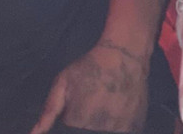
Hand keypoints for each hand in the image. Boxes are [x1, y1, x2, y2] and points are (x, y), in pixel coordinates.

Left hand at [30, 40, 148, 133]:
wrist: (124, 56)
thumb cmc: (90, 67)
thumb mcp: (63, 82)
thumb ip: (49, 110)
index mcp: (77, 120)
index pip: (70, 125)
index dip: (74, 111)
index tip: (81, 96)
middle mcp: (99, 129)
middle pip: (87, 129)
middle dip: (87, 117)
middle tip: (95, 95)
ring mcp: (119, 129)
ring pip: (104, 129)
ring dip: (104, 118)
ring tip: (107, 98)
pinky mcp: (134, 127)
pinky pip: (121, 129)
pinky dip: (119, 120)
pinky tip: (118, 103)